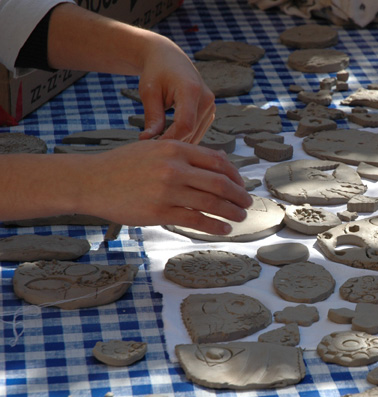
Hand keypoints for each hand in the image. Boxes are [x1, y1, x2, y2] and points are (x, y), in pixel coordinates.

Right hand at [84, 140, 251, 233]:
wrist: (91, 180)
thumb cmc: (124, 165)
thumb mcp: (154, 149)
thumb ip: (184, 154)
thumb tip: (217, 164)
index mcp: (175, 149)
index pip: (217, 161)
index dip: (235, 175)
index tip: (241, 184)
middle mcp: (174, 168)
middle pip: (220, 183)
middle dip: (239, 195)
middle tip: (248, 203)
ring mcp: (167, 191)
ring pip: (211, 203)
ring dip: (231, 212)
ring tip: (240, 217)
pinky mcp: (159, 212)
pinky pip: (195, 220)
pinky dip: (214, 226)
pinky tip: (223, 229)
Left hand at [137, 37, 214, 143]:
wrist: (169, 57)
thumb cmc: (156, 72)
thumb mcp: (149, 92)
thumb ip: (152, 117)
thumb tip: (148, 140)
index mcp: (191, 90)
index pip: (185, 125)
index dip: (169, 139)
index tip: (151, 146)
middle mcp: (207, 98)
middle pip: (191, 132)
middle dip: (171, 142)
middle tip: (151, 148)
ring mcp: (211, 106)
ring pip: (196, 135)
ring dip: (178, 142)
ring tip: (158, 143)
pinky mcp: (210, 112)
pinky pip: (199, 131)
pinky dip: (184, 137)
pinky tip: (170, 137)